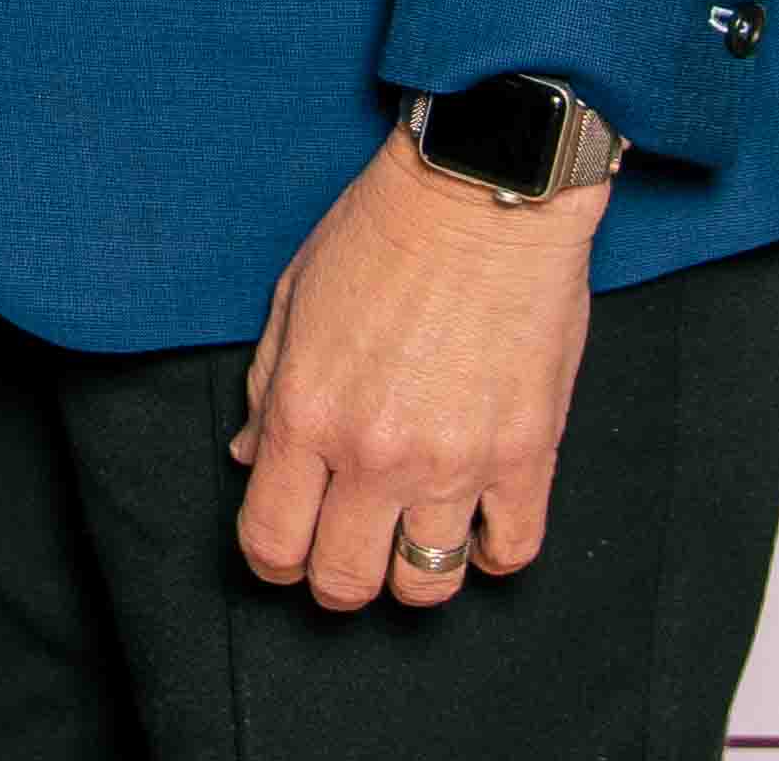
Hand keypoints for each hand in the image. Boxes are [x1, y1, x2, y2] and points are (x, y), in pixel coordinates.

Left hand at [227, 124, 605, 614]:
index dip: (273, 561)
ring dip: (413, 571)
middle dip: (338, 580)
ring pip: (426, 583)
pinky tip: (476, 521)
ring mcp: (455, 461)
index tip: (286, 550)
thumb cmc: (381, 232)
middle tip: (348, 550)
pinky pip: (510, 551)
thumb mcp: (293, 299)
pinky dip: (490, 551)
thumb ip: (266, 389)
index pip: (272, 542)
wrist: (483, 195)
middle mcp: (376, 453)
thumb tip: (251, 458)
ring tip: (413, 534)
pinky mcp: (526, 456)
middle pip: (346, 581)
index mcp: (307, 413)